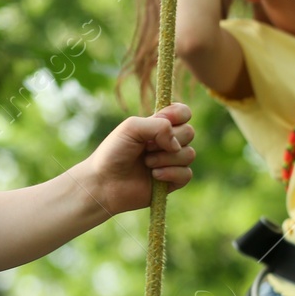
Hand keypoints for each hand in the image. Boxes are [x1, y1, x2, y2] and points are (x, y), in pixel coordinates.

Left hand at [79, 103, 196, 214]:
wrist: (104, 182)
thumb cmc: (113, 152)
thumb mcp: (132, 128)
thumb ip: (159, 126)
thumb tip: (176, 144)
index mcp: (157, 125)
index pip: (183, 113)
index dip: (179, 115)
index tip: (164, 120)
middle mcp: (167, 142)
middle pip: (189, 132)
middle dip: (168, 140)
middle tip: (146, 147)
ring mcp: (171, 162)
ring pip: (189, 154)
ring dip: (165, 158)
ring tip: (146, 163)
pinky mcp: (173, 181)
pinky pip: (186, 174)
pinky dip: (170, 173)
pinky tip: (153, 176)